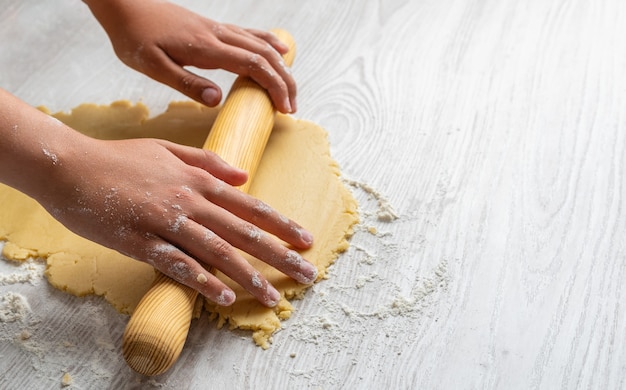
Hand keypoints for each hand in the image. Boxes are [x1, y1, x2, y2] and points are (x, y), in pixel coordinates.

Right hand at [43, 136, 316, 306]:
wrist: (70, 165)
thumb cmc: (119, 158)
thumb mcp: (167, 149)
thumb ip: (207, 161)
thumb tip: (242, 175)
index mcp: (199, 180)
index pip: (250, 206)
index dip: (281, 224)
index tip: (306, 240)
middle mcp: (190, 200)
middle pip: (244, 232)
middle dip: (279, 255)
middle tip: (308, 274)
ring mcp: (167, 221)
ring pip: (218, 252)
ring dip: (249, 276)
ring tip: (273, 297)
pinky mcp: (141, 241)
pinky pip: (179, 265)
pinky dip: (203, 281)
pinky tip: (224, 297)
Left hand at [85, 0, 296, 112]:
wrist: (125, 5)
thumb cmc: (135, 38)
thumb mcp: (153, 67)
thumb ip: (187, 83)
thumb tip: (217, 101)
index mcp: (206, 48)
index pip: (253, 66)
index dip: (274, 87)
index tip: (285, 108)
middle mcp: (218, 35)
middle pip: (265, 55)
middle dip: (285, 81)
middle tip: (292, 107)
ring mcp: (218, 29)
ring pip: (262, 44)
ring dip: (281, 67)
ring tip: (290, 88)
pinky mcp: (214, 27)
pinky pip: (251, 34)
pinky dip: (270, 44)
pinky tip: (281, 51)